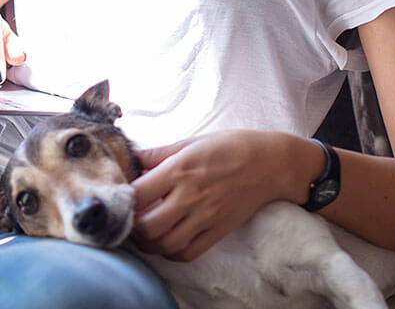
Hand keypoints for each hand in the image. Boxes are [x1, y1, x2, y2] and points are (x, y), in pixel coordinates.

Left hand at [130, 130, 301, 260]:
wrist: (272, 163)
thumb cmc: (231, 146)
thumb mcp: (192, 141)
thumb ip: (159, 153)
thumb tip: (132, 157)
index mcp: (179, 169)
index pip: (137, 194)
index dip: (124, 198)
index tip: (123, 196)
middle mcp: (190, 195)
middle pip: (147, 226)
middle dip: (133, 226)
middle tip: (132, 218)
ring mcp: (205, 216)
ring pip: (165, 244)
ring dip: (149, 243)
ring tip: (147, 232)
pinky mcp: (219, 230)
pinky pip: (188, 253)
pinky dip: (172, 253)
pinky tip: (168, 242)